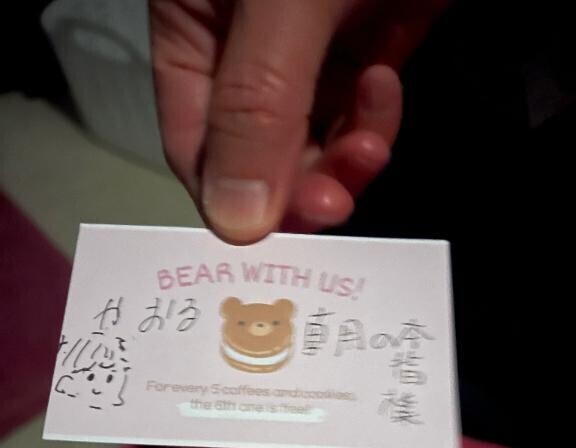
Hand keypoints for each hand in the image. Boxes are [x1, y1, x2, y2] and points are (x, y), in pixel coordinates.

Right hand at [150, 0, 447, 243]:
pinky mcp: (364, 46)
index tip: (272, 233)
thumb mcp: (284, 1)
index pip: (196, 140)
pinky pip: (356, 115)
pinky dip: (372, 123)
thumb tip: (235, 222)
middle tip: (333, 205)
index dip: (231, 194)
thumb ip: (258, 105)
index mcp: (193, 21)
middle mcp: (241, 44)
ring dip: (341, 162)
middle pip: (256, 153)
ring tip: (369, 147)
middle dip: (297, 185)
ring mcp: (306, 48)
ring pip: (310, 143)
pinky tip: (383, 89)